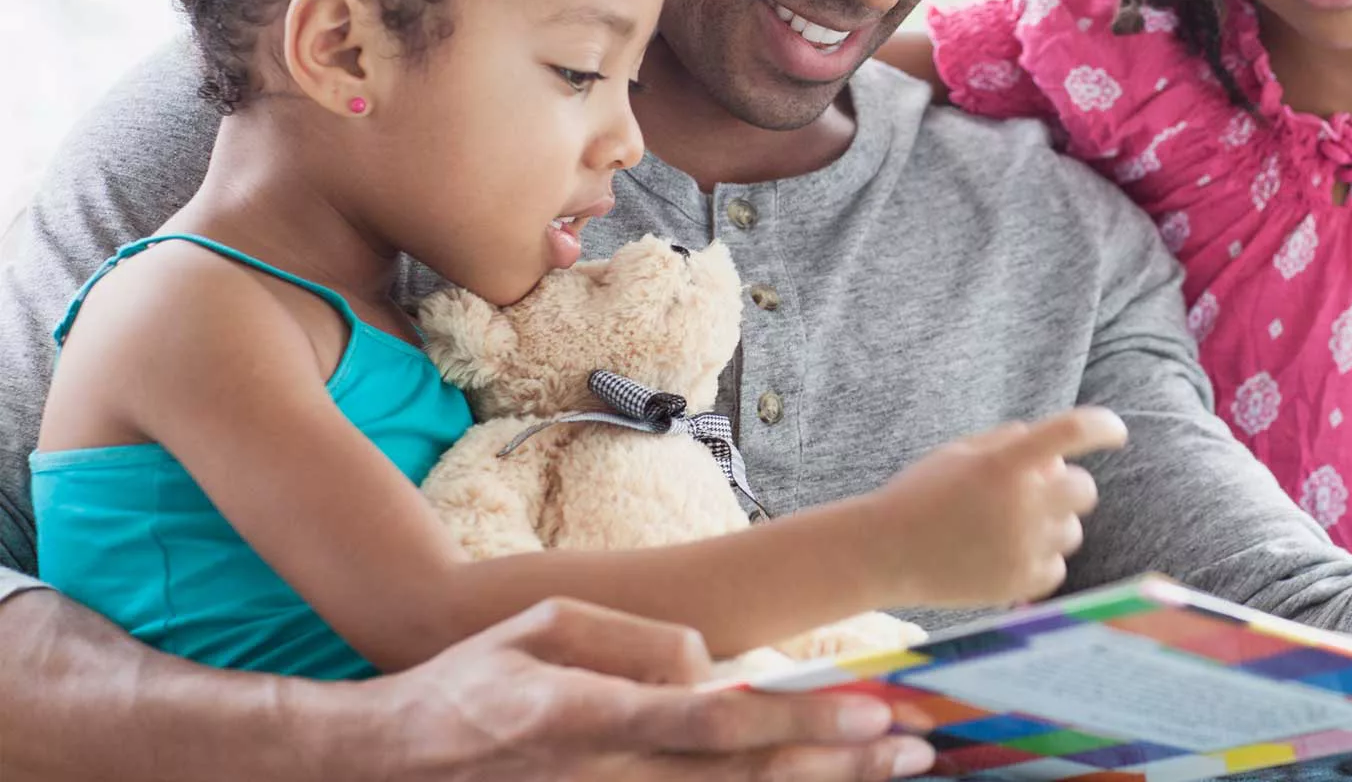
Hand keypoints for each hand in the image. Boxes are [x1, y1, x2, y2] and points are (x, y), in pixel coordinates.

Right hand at [362, 598, 934, 780]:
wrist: (394, 765)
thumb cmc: (475, 682)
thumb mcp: (545, 626)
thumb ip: (637, 642)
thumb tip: (714, 668)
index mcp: (588, 714)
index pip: (713, 724)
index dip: (798, 723)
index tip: (868, 710)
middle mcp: (606, 777)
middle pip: (744, 781)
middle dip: (838, 765)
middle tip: (915, 747)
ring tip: (892, 770)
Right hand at [868, 408, 1127, 607]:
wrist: (885, 552)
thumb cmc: (920, 494)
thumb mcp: (959, 452)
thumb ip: (1009, 443)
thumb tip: (1054, 451)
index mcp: (1004, 464)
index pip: (1072, 433)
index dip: (1103, 427)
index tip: (1116, 432)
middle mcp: (1022, 505)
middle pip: (1084, 489)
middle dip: (1065, 485)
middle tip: (1033, 490)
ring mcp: (1024, 548)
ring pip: (1072, 530)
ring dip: (1052, 523)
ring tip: (1008, 527)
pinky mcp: (1021, 583)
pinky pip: (1056, 566)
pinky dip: (1039, 559)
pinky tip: (1004, 554)